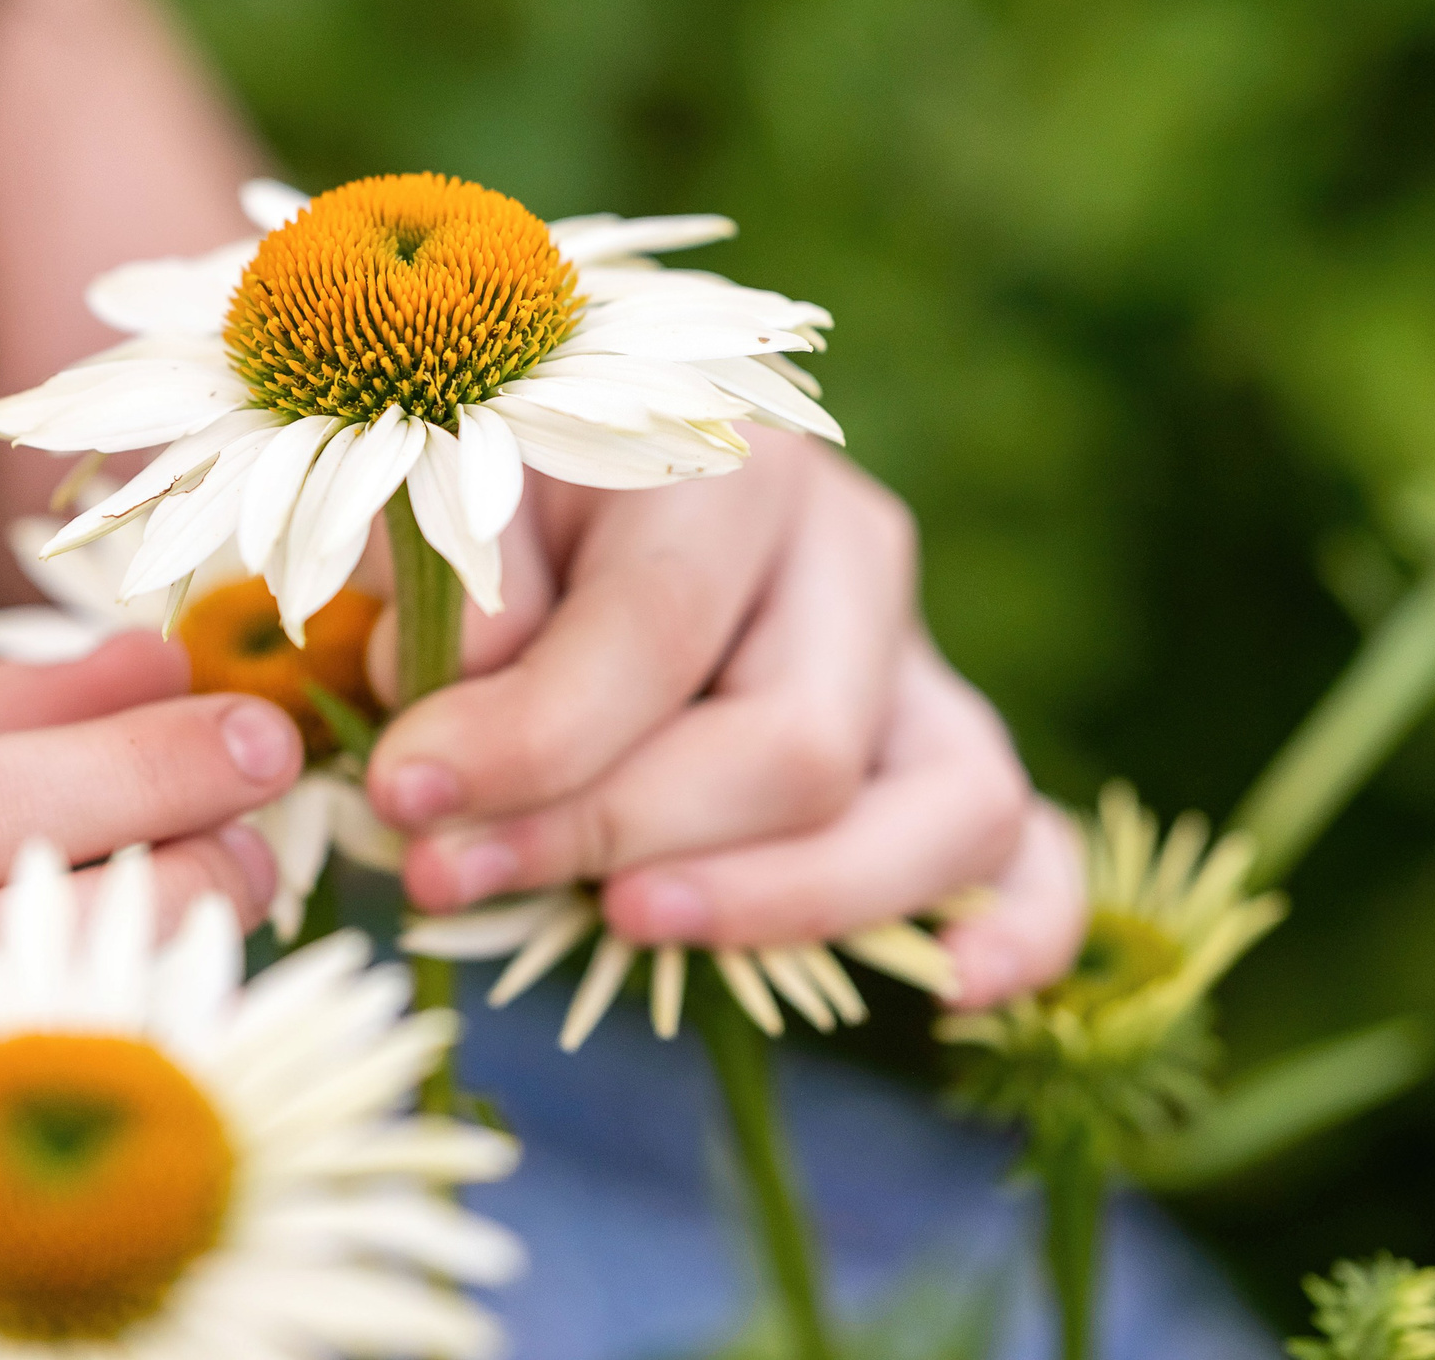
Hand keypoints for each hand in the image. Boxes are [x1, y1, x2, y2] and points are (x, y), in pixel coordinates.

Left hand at [369, 431, 1085, 1009]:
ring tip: (623, 928)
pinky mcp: (938, 744)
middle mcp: (850, 550)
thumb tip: (473, 701)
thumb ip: (451, 576)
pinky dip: (1021, 926)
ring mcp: (914, 655)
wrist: (566, 439)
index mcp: (730, 460)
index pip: (656, 633)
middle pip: (793, 748)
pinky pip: (1030, 844)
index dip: (526, 741)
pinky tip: (961, 995)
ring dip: (778, 902)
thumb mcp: (441, 488)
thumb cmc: (491, 472)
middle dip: (610, 836)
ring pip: (939, 810)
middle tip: (447, 875)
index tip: (404, 798)